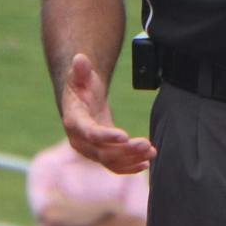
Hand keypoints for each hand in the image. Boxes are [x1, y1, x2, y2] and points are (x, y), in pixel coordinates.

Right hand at [58, 53, 154, 173]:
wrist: (82, 100)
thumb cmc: (81, 85)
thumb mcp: (80, 75)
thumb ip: (81, 69)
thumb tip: (79, 58)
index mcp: (74, 121)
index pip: (89, 133)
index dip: (106, 136)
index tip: (125, 136)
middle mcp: (79, 140)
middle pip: (103, 152)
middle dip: (126, 151)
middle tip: (147, 144)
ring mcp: (90, 150)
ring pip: (111, 161)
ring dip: (132, 159)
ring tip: (152, 152)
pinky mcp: (102, 154)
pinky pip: (115, 165)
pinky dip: (130, 167)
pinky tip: (146, 163)